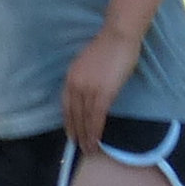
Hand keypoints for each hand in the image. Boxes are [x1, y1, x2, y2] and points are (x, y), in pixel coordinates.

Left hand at [60, 25, 142, 153]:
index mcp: (70, 77)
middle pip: (74, 115)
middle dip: (76, 133)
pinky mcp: (102, 94)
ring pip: (85, 119)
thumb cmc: (109, 46)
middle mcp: (75, 85)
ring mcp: (88, 90)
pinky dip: (95, 132)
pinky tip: (96, 141)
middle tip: (79, 147)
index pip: (66, 105)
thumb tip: (90, 92)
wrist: (118, 36)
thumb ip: (86, 78)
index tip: (71, 132)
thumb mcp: (88, 63)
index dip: (68, 121)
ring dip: (86, 137)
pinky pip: (96, 118)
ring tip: (89, 149)